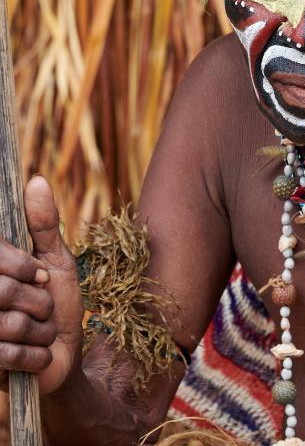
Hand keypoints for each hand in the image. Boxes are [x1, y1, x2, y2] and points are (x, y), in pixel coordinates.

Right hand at [0, 175, 82, 393]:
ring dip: (39, 331)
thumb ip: (43, 225)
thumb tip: (36, 180)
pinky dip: (33, 355)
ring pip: (8, 323)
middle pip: (3, 290)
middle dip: (38, 301)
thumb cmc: (59, 302)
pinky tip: (39, 355)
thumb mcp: (56, 260)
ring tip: (43, 332)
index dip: (23, 266)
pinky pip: (5, 355)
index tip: (42, 276)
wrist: (65, 356)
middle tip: (45, 309)